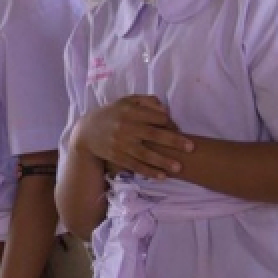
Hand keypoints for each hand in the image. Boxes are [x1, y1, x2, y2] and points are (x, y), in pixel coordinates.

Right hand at [76, 96, 193, 179]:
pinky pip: (135, 165)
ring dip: (163, 161)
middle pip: (154, 134)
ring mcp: (121, 143)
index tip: (179, 130)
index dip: (170, 123)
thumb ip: (146, 102)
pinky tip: (161, 176)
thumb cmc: (112, 114)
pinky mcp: (117, 157)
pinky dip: (149, 172)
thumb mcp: (126, 101)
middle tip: (190, 148)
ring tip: (178, 168)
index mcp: (130, 111)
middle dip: (173, 141)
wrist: (87, 132)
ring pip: (145, 153)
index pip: (156, 117)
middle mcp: (126, 127)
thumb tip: (165, 110)